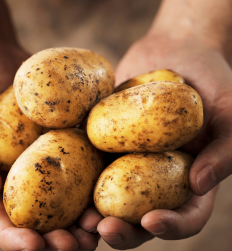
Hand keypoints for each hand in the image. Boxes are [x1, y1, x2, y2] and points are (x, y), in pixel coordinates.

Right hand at [0, 41, 100, 250]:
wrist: (0, 60)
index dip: (13, 238)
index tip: (34, 246)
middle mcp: (21, 177)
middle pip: (37, 220)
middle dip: (56, 240)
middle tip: (76, 246)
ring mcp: (45, 163)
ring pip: (64, 202)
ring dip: (82, 221)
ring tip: (98, 230)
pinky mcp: (66, 145)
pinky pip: (82, 168)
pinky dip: (95, 185)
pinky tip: (110, 193)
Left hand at [90, 33, 230, 247]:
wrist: (177, 51)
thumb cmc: (210, 80)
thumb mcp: (230, 112)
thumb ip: (225, 150)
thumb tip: (199, 185)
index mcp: (188, 175)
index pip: (185, 214)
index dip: (172, 226)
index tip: (152, 221)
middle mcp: (156, 172)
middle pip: (140, 214)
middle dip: (123, 229)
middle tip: (102, 229)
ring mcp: (128, 156)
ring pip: (110, 194)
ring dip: (94, 211)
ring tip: (79, 218)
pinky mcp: (107, 138)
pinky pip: (92, 157)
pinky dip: (78, 171)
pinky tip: (64, 174)